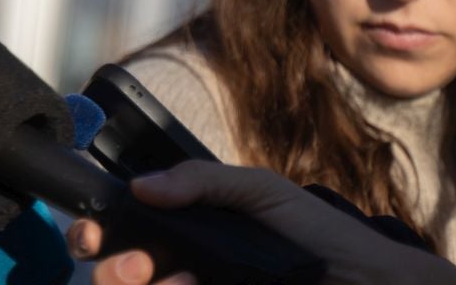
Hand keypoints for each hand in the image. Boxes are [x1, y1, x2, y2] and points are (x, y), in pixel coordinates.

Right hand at [67, 161, 455, 284]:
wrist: (365, 282)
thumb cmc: (317, 234)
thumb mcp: (259, 192)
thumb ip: (201, 181)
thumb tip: (141, 186)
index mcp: (192, 231)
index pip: (129, 230)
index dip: (100, 232)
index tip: (90, 234)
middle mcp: (188, 268)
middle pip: (124, 270)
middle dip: (111, 267)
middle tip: (124, 267)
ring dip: (135, 284)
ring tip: (168, 282)